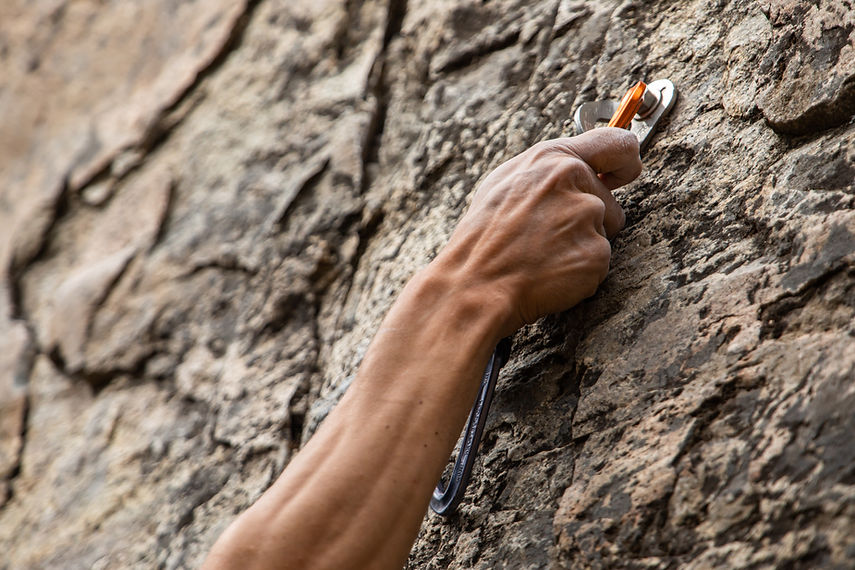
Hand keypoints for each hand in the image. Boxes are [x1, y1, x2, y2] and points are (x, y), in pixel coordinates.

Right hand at [433, 127, 640, 333]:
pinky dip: (580, 272)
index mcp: (553, 158)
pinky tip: (550, 272)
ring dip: (583, 246)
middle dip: (589, 221)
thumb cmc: (485, 235)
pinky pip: (599, 263)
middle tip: (547, 237)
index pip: (616, 143)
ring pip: (604, 234)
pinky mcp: (596, 254)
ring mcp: (588, 218)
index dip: (626, 161)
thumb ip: (548, 170)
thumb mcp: (507, 182)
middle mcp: (576, 181)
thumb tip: (580, 168)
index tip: (623, 175)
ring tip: (543, 254)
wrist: (477, 283)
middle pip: (608, 203)